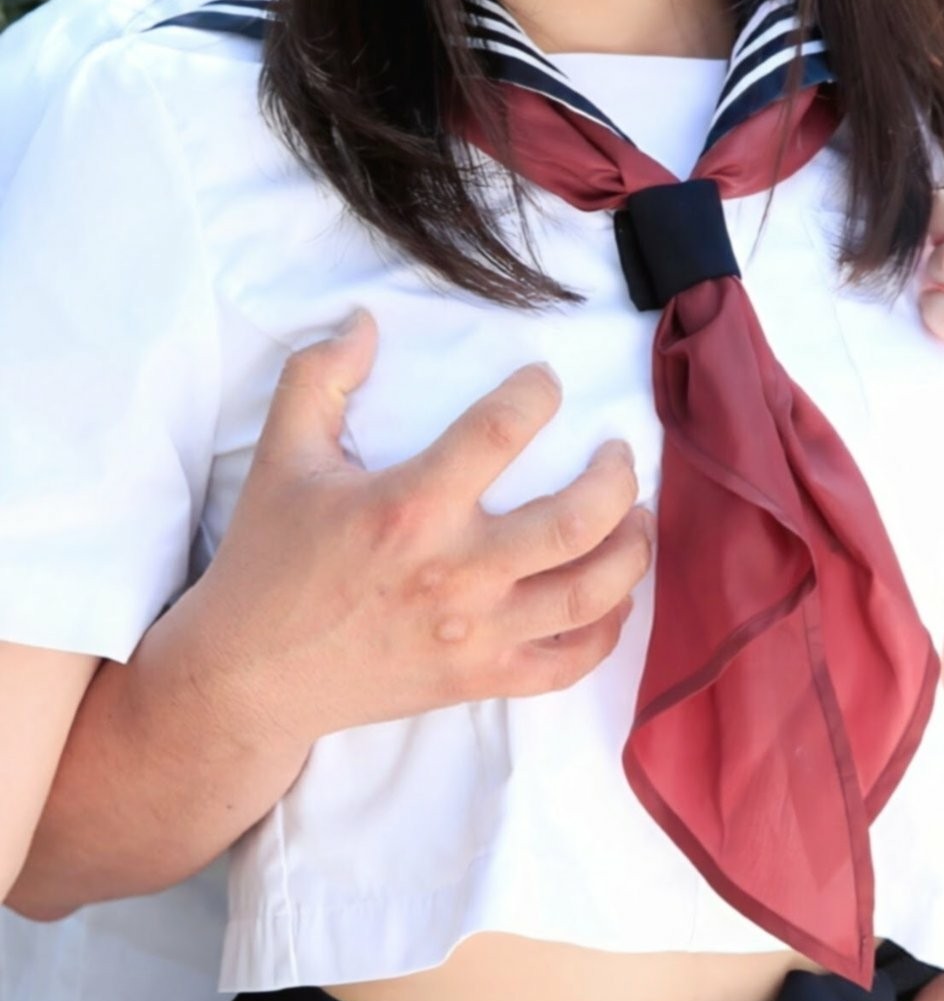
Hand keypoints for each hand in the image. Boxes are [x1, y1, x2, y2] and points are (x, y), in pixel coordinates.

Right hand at [197, 308, 652, 745]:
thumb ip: (319, 376)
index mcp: (409, 507)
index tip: (543, 383)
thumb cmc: (269, 561)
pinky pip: (568, 663)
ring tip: (636, 516)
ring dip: (631, 549)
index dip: (538, 393)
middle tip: (617, 452)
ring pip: (590, 593)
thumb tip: (365, 319)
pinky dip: (607, 631)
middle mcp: (454, 572)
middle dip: (617, 476)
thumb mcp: (282, 456)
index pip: (502, 431)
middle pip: (577, 518)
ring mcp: (474, 634)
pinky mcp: (479, 680)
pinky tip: (612, 596)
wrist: (250, 676)